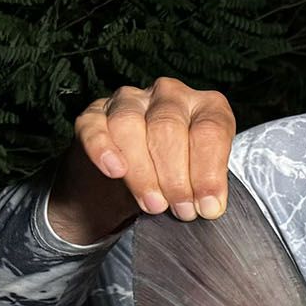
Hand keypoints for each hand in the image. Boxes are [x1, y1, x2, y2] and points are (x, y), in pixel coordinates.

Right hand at [49, 78, 236, 244]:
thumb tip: (210, 206)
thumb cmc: (175, 179)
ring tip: (154, 205)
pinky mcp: (94, 114)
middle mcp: (170, 95)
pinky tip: (115, 171)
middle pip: (170, 128)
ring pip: (130, 125)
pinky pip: (94, 127)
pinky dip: (103, 149)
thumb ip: (205, 188)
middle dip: (176, 177)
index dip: (209, 173)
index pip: (211, 131)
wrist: (126, 185)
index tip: (208, 207)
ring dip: (143, 172)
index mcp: (207, 106)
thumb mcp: (199, 181)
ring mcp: (130, 100)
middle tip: (181, 210)